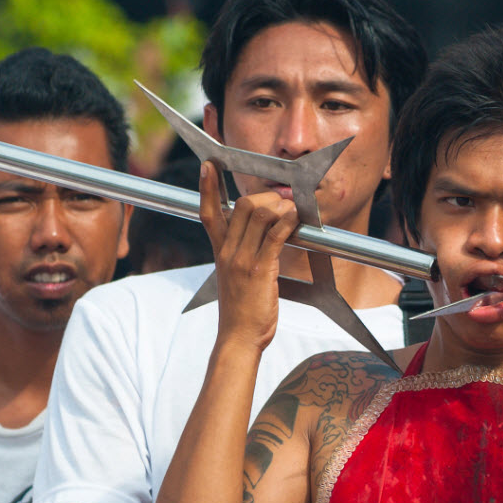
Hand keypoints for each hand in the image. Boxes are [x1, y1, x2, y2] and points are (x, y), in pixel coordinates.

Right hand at [203, 161, 298, 351]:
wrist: (238, 337)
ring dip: (280, 207)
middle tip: (281, 202)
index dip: (207, 187)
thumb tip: (260, 232)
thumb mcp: (233, 277)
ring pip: (258, 214)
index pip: (208, 212)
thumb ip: (240, 253)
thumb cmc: (241, 309)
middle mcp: (227, 252)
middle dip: (264, 196)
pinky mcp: (259, 269)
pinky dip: (287, 222)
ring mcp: (241, 260)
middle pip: (241, 205)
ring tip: (291, 212)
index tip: (208, 166)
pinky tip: (295, 219)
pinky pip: (274, 235)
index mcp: (219, 251)